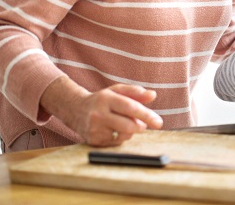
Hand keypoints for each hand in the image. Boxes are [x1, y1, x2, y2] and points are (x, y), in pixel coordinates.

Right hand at [41, 76, 163, 145]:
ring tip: (124, 123)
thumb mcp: (117, 90)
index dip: (146, 115)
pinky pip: (117, 143)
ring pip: (124, 136)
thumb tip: (153, 95)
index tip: (158, 122)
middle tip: (143, 124)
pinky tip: (114, 129)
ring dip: (131, 131)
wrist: (75, 109)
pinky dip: (121, 137)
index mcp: (106, 99)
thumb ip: (136, 92)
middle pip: (128, 126)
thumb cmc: (102, 100)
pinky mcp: (93, 141)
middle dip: (141, 126)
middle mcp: (98, 115)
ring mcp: (95, 130)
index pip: (130, 107)